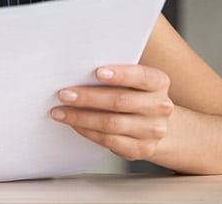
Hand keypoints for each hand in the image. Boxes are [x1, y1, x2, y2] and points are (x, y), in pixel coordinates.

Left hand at [50, 65, 173, 161]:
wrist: (156, 123)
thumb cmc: (136, 94)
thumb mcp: (134, 80)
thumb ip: (115, 74)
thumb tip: (79, 71)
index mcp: (159, 82)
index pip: (141, 77)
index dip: (120, 74)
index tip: (97, 72)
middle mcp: (160, 107)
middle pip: (120, 101)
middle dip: (88, 98)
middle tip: (64, 94)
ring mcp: (153, 130)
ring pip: (111, 123)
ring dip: (81, 117)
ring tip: (61, 111)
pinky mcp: (142, 149)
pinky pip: (110, 141)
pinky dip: (88, 132)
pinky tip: (75, 124)